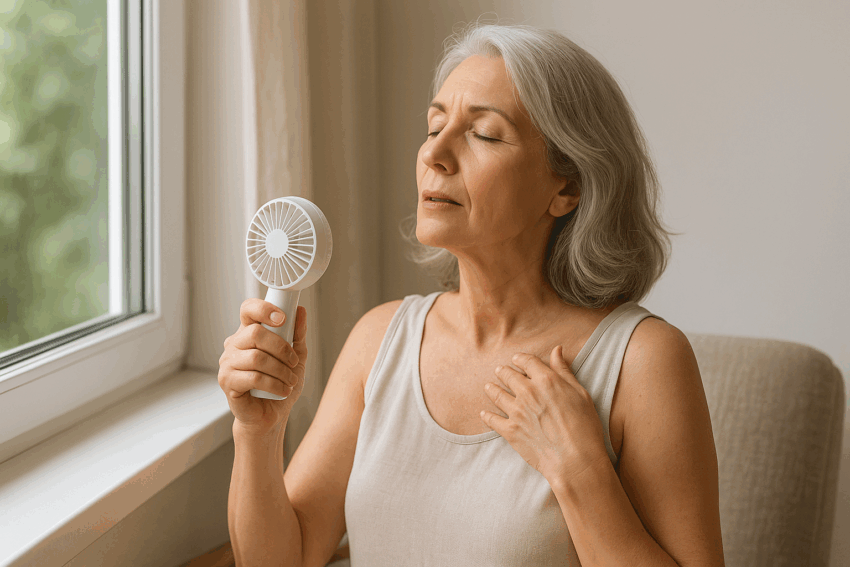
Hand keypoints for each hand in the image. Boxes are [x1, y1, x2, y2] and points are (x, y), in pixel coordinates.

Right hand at [218, 299, 307, 435]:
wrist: (271, 415)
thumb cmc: (280, 384)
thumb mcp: (296, 357)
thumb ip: (297, 334)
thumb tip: (300, 311)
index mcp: (248, 333)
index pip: (248, 310)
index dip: (264, 309)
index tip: (283, 318)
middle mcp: (234, 345)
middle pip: (255, 333)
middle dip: (281, 348)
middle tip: (293, 362)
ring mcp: (227, 363)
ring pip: (257, 357)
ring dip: (281, 370)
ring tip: (290, 381)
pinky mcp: (227, 382)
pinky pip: (253, 378)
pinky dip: (274, 384)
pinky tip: (283, 391)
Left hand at [480, 345, 610, 484]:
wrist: (575, 459)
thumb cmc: (584, 427)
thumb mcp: (580, 394)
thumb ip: (564, 371)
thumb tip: (556, 350)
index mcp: (546, 380)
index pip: (527, 361)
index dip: (520, 359)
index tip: (516, 359)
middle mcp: (528, 392)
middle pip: (508, 375)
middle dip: (503, 371)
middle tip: (500, 370)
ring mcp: (517, 412)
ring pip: (497, 394)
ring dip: (491, 388)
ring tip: (488, 386)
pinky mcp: (510, 431)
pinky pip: (492, 420)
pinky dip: (486, 415)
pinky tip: (483, 413)